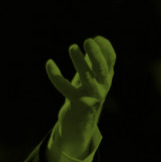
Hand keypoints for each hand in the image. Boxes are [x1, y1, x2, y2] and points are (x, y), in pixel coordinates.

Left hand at [46, 36, 115, 152]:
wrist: (78, 124)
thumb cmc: (83, 95)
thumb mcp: (89, 77)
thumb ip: (92, 61)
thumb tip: (95, 40)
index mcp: (106, 80)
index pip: (111, 61)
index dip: (106, 48)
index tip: (97, 38)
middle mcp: (102, 88)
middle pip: (102, 68)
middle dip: (96, 54)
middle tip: (88, 40)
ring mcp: (90, 96)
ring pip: (87, 77)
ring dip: (80, 61)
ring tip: (73, 47)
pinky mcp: (77, 103)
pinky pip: (65, 87)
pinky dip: (56, 75)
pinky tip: (49, 63)